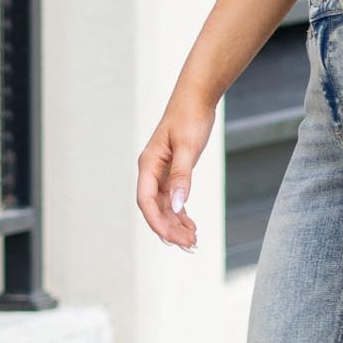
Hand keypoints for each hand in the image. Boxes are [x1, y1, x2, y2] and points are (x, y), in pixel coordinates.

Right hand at [137, 90, 215, 250]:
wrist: (196, 98)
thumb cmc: (190, 117)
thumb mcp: (188, 148)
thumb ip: (182, 177)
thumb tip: (177, 206)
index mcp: (148, 165)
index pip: (146, 202)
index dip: (157, 223)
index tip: (173, 239)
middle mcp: (150, 171)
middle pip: (155, 208)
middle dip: (170, 229)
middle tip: (190, 245)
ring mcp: (160, 172)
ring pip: (164, 206)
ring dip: (176, 224)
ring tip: (192, 240)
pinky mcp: (172, 171)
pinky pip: (172, 199)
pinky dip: (180, 213)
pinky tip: (190, 225)